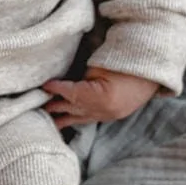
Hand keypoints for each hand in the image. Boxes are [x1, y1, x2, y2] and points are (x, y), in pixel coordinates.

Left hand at [42, 67, 158, 127]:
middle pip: (71, 109)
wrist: (151, 73)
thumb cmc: (125, 63)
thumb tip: (63, 85)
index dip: (56, 89)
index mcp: (101, 97)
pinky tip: (64, 121)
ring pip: (78, 118)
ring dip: (61, 117)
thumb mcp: (99, 68)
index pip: (71, 93)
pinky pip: (87, 119)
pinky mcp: (109, 116)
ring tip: (43, 119)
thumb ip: (81, 79)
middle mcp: (103, 110)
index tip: (44, 85)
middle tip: (34, 105)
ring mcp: (107, 116)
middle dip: (53, 107)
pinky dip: (75, 118)